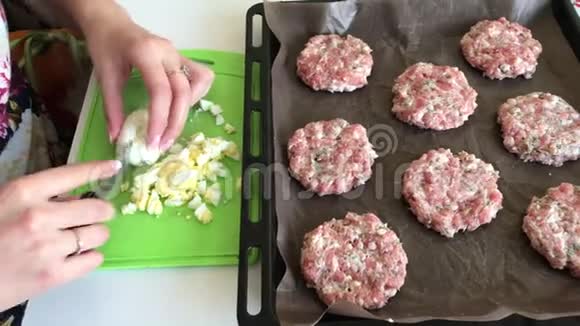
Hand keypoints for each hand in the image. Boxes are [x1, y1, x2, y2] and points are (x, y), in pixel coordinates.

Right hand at [0, 160, 120, 310]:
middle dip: (102, 211)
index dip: (97, 169)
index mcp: (24, 192)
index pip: (72, 175)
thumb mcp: (6, 202)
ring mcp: (48, 248)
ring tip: (81, 238)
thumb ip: (41, 196)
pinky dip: (90, 257)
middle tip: (95, 216)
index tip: (114, 167)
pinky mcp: (53, 275)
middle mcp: (39, 217)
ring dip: (95, 235)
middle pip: (97, 209)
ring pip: (100, 234)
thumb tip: (76, 198)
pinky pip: (94, 260)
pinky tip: (76, 256)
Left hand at [86, 20, 213, 150]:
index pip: (161, 91)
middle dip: (175, 123)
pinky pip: (200, 77)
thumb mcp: (105, 76)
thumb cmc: (106, 45)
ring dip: (188, 108)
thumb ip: (112, 108)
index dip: (159, 120)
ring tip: (172, 124)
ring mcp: (178, 54)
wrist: (111, 23)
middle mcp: (168, 53)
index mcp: (146, 53)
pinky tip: (179, 107)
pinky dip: (195, 95)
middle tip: (163, 145)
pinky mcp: (182, 59)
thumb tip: (116, 137)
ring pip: (198, 84)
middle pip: (183, 92)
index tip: (153, 142)